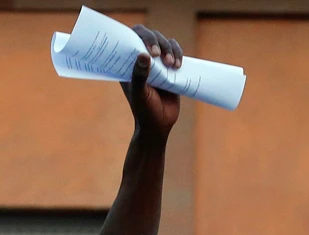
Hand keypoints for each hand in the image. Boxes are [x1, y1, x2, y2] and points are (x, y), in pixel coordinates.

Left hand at [122, 25, 183, 139]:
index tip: (150, 49)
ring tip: (172, 65)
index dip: (142, 36)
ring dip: (170, 49)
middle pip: (151, 36)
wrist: (159, 124)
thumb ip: (139, 75)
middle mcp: (142, 60)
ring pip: (165, 42)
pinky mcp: (170, 68)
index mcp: (129, 63)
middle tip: (160, 56)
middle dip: (158, 42)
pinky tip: (178, 65)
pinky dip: (179, 54)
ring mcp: (157, 63)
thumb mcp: (140, 93)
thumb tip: (143, 54)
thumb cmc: (144, 111)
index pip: (133, 37)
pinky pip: (176, 52)